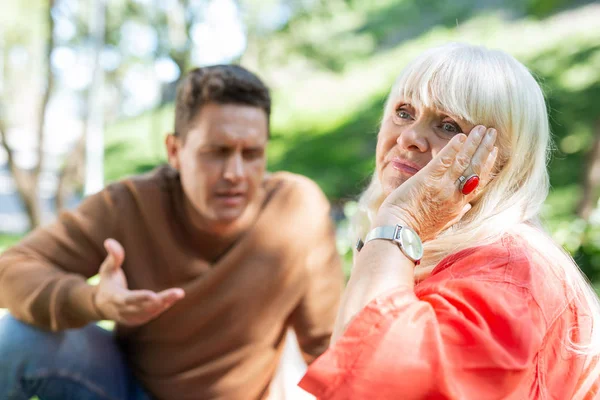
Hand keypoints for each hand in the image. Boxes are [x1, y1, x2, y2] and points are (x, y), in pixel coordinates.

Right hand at [93, 238, 184, 325]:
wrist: (101, 307)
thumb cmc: (107, 283)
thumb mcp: (107, 270)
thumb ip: (113, 257)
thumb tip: (109, 241)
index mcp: (115, 298)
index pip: (129, 300)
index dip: (140, 298)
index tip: (153, 295)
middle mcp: (124, 311)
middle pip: (145, 307)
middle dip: (162, 301)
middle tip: (179, 293)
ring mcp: (132, 318)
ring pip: (151, 312)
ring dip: (166, 303)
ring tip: (179, 294)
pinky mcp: (139, 320)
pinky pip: (152, 314)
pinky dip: (163, 307)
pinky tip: (174, 298)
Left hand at [375, 125, 497, 241]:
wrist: (399, 233)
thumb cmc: (415, 230)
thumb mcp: (442, 225)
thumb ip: (456, 214)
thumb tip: (466, 207)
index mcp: (458, 205)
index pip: (479, 181)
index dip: (488, 164)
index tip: (493, 151)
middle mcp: (455, 195)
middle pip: (476, 167)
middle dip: (485, 148)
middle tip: (493, 132)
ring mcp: (442, 187)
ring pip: (464, 161)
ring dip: (474, 142)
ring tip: (482, 128)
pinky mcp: (427, 180)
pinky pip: (444, 160)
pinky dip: (453, 147)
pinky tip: (460, 136)